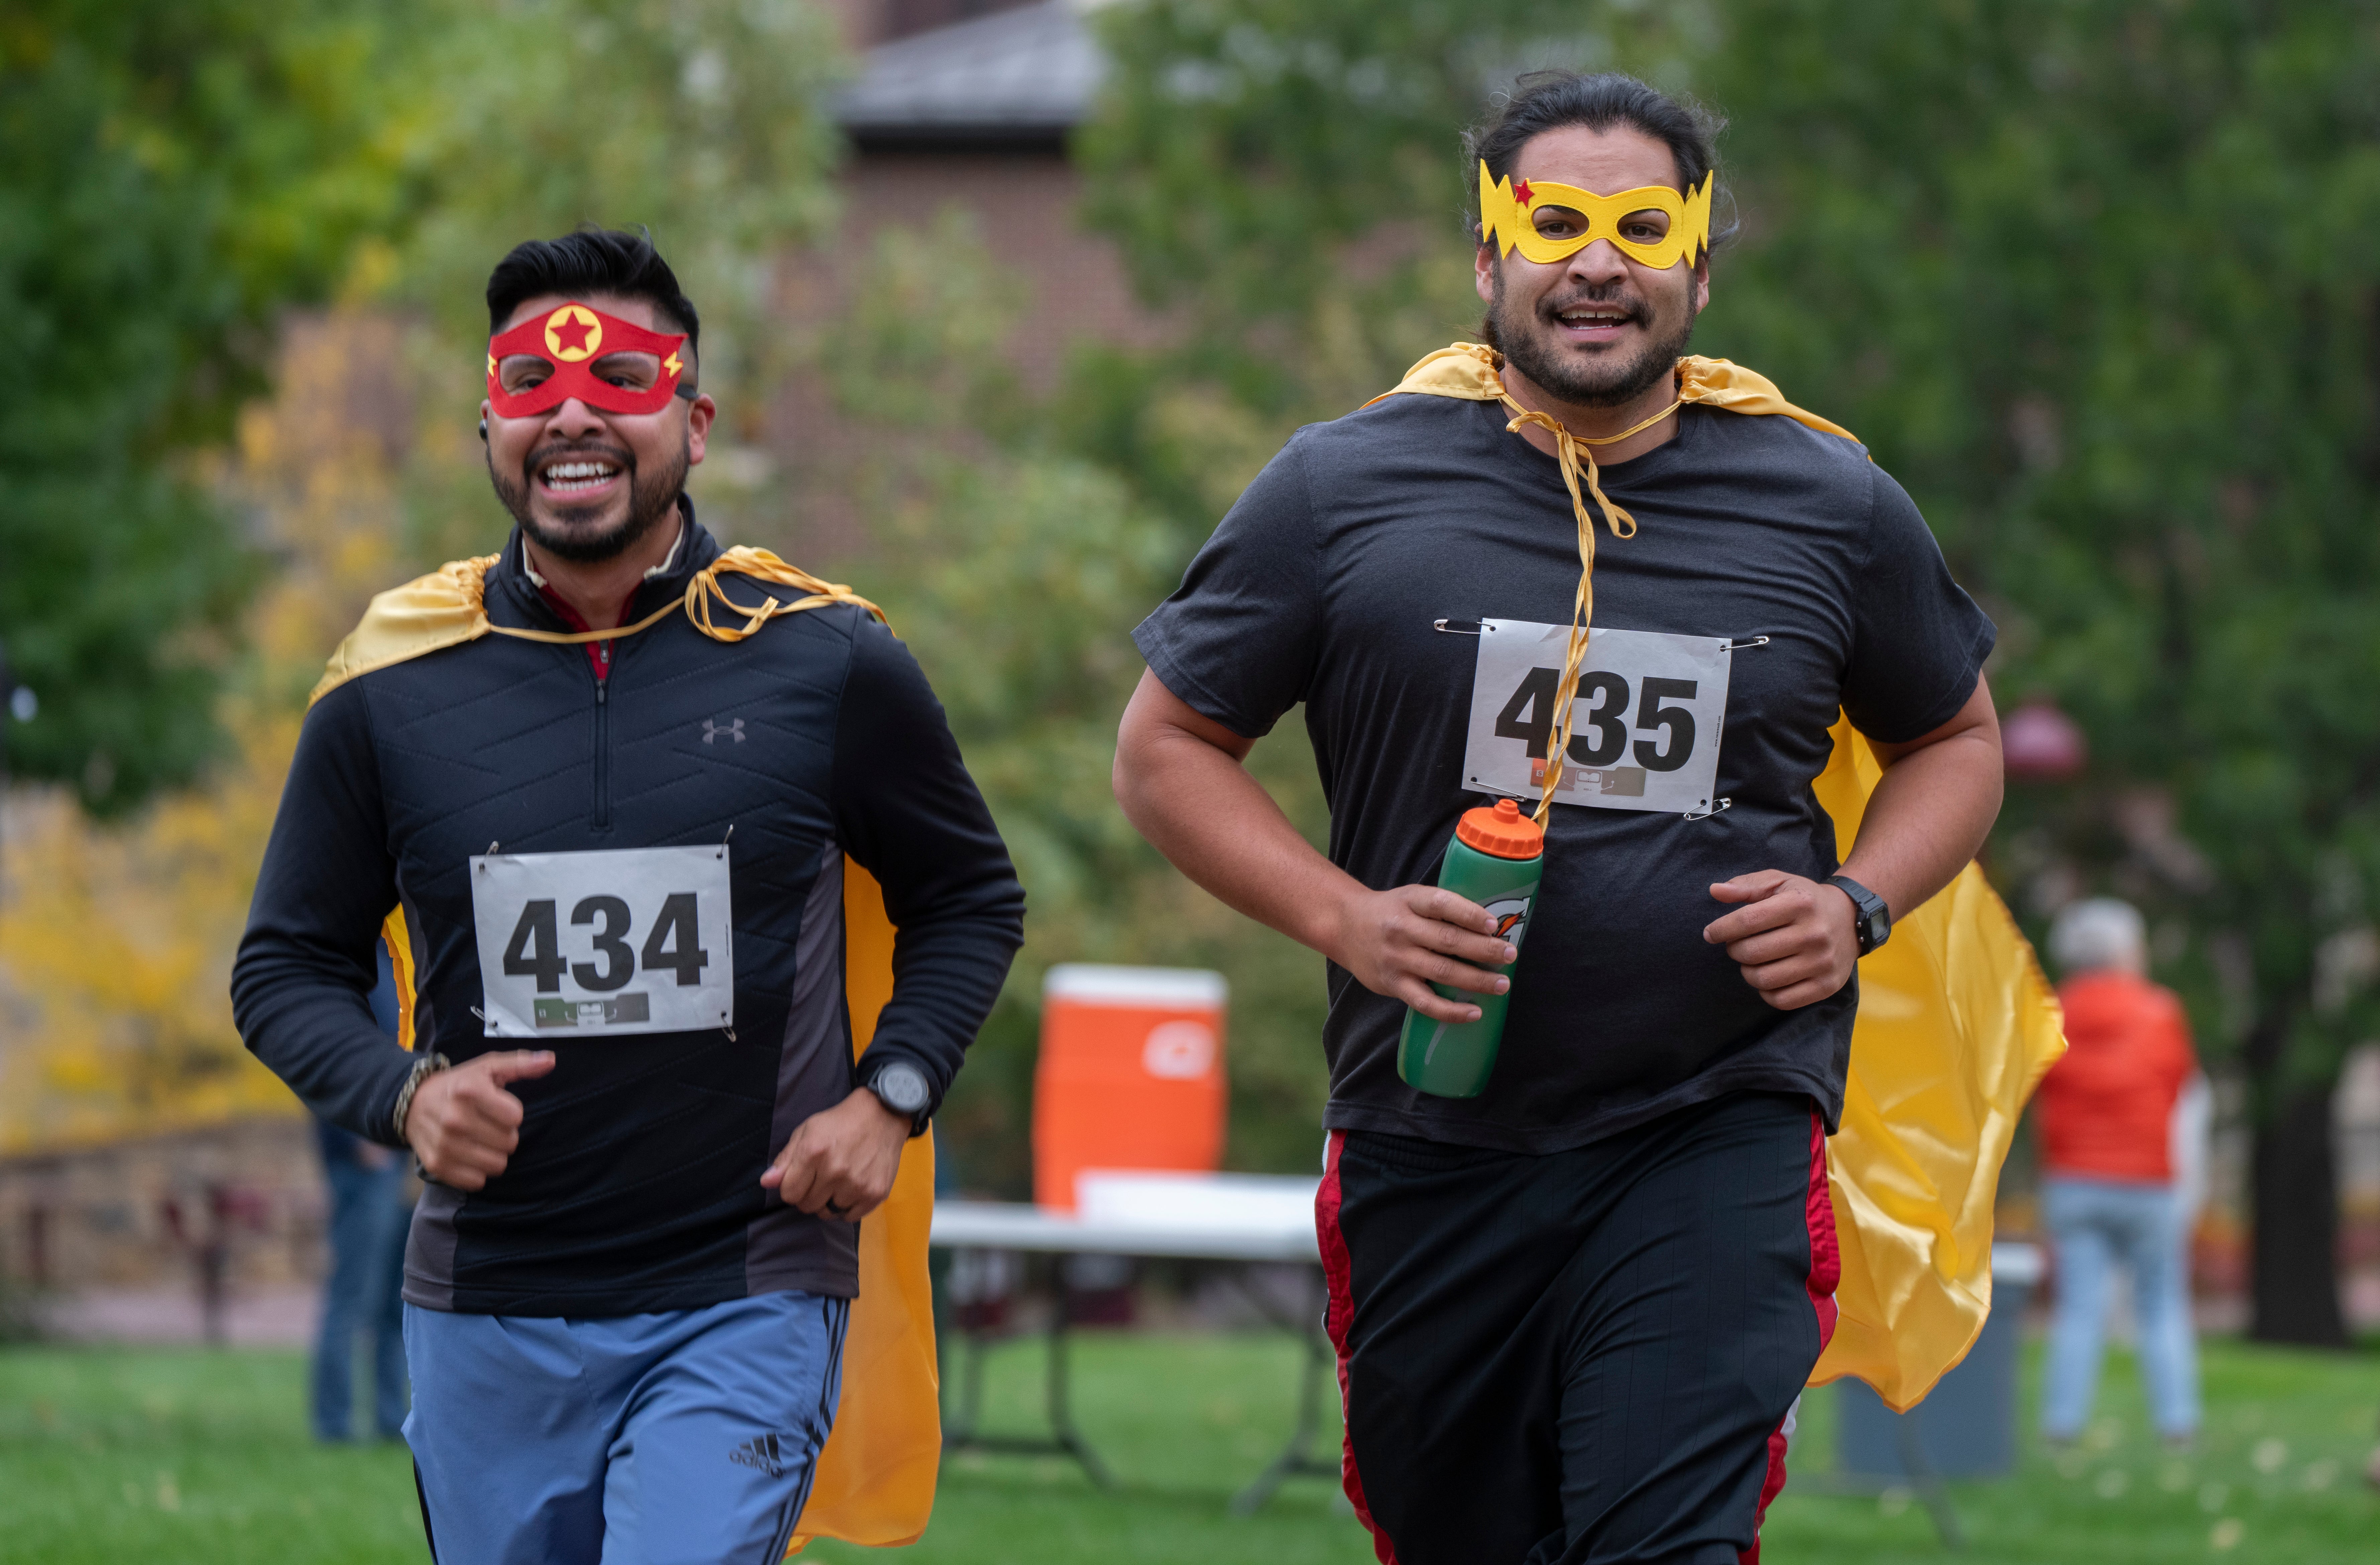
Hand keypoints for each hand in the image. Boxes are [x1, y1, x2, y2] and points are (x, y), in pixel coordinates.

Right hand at [401, 1050, 555, 1189]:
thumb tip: (550, 1061)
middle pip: (509, 1142)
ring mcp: (444, 1144)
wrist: (412, 1104)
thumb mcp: (487, 1067)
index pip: (516, 1116)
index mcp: (469, 1090)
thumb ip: (521, 1064)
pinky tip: (469, 1154)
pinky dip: (477, 1171)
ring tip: (481, 1140)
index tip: (499, 1107)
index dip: (512, 1113)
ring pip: (497, 1165)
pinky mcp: (437, 1166)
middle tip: (489, 1125)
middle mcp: (454, 1118)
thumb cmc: (458, 1085)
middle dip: (505, 1134)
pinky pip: (477, 1181)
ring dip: (494, 1154)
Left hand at [761, 1089, 910, 1220]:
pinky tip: (851, 1189)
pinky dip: (847, 1207)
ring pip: (828, 1213)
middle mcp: (835, 1171)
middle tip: (821, 1179)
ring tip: (837, 1183)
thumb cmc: (839, 1123)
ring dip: (829, 1201)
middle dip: (809, 1195)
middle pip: (807, 1206)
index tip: (802, 1177)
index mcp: (813, 1152)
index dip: (792, 1187)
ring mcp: (857, 1184)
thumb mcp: (806, 1131)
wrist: (882, 1116)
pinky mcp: (875, 1193)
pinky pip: (850, 1217)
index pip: (789, 1193)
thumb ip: (785, 1159)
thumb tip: (767, 1183)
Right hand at [1327, 884, 1517, 1024]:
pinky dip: (1452, 1011)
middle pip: (1449, 940)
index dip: (1470, 914)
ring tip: (1502, 985)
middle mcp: (1402, 928)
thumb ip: (1443, 909)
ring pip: (1442, 972)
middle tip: (1510, 955)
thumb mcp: (1412, 897)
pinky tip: (1475, 1012)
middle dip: (1484, 950)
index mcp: (1411, 901)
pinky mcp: (1393, 984)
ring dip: (1476, 981)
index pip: (1443, 904)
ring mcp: (1397, 958)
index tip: (1494, 925)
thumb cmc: (1391, 911)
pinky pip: (1425, 1003)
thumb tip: (1492, 927)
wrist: (1345, 926)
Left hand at [1702, 871, 1859, 1010]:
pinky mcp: (1827, 986)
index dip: (1721, 929)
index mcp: (1800, 903)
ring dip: (1747, 972)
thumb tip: (1715, 890)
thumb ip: (1746, 885)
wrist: (1851, 919)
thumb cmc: (1805, 900)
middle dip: (1734, 950)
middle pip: (1752, 952)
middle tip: (1736, 945)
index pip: (1747, 920)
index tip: (1711, 933)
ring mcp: (1823, 962)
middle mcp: (1815, 933)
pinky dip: (1766, 992)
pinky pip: (1781, 1001)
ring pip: (1763, 979)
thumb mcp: (1779, 882)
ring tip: (1752, 961)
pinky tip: (1768, 976)